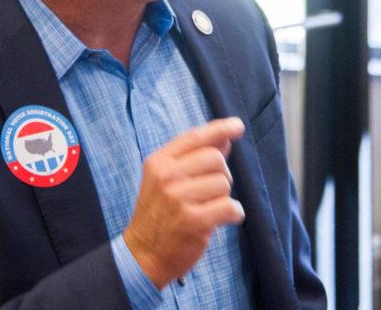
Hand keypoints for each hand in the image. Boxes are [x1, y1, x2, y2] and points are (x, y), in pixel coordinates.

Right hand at [123, 117, 245, 288]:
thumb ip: (193, 157)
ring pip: (224, 183)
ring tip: (207, 208)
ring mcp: (179, 198)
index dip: (220, 129)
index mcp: (159, 162)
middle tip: (209, 192)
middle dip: (221, 174)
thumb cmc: (159, 214)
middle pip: (215, 158)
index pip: (195, 137)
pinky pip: (230, 206)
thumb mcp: (165, 180)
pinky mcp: (194, 221)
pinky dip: (234, 213)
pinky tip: (223, 219)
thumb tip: (224, 139)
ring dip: (223, 197)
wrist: (143, 255)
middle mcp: (167, 177)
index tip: (237, 126)